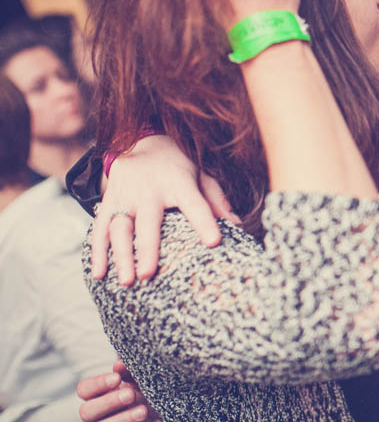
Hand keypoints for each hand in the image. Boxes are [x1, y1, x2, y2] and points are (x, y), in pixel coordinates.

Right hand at [77, 359, 184, 421]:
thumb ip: (132, 374)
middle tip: (130, 395)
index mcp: (104, 398)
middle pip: (87, 412)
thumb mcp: (145, 386)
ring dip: (122, 419)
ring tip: (144, 412)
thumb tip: (119, 362)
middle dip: (107, 402)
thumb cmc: (152, 406)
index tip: (117, 378)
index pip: (85, 390)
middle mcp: (102, 419)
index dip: (96, 384)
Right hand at [92, 134, 238, 284]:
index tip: (214, 242)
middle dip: (147, 248)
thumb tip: (237, 225)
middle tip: (148, 274)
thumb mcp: (200, 175)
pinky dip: (97, 251)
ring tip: (126, 281)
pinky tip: (99, 274)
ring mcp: (125, 196)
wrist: (141, 140)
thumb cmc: (178, 166)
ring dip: (120, 256)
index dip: (204, 222)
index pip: (194, 203)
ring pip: (119, 228)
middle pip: (148, 222)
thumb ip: (216, 200)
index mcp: (179, 182)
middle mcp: (149, 190)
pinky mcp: (109, 201)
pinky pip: (99, 228)